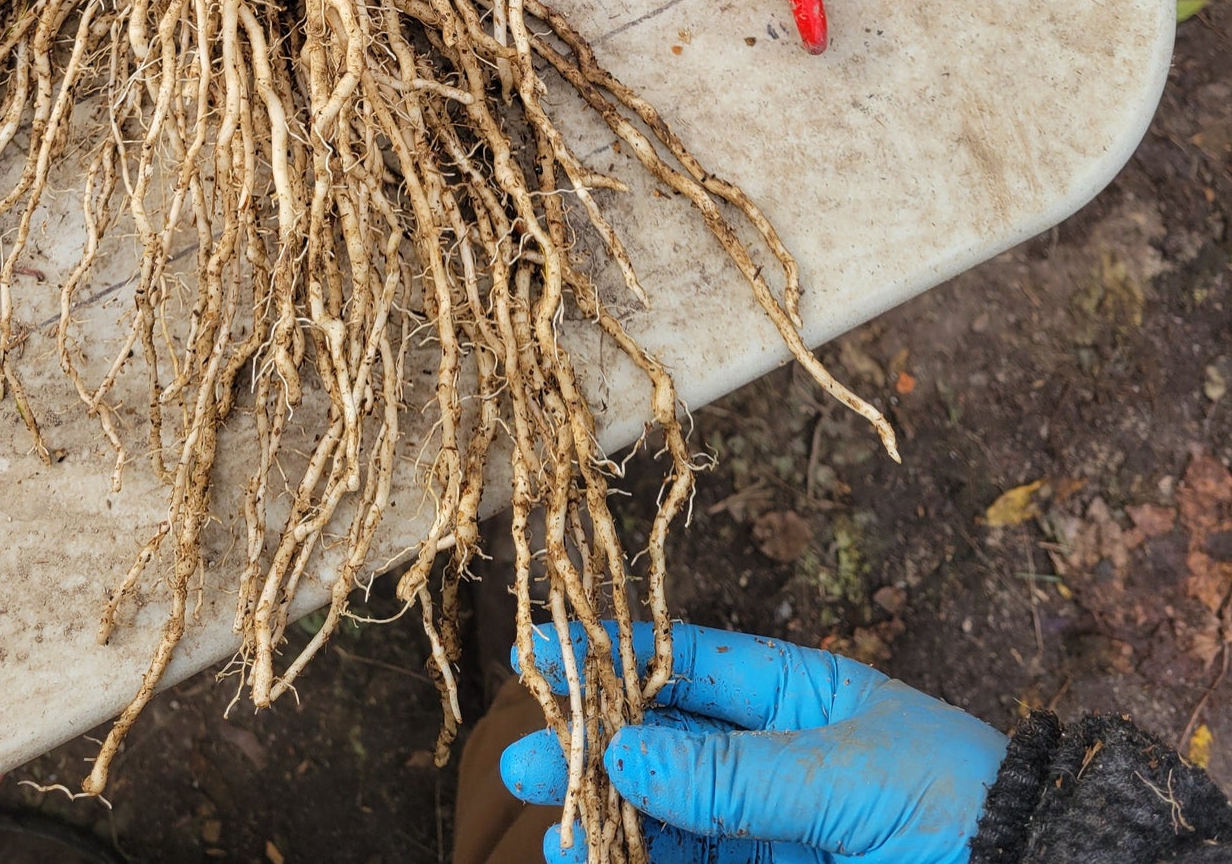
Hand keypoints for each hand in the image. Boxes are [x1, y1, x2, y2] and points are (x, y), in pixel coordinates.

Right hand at [501, 621, 1007, 863]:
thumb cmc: (964, 808)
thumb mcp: (851, 775)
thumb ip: (737, 775)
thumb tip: (625, 755)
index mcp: (800, 692)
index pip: (689, 662)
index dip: (615, 652)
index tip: (542, 648)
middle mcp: (776, 753)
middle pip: (666, 743)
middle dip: (594, 746)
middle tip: (525, 762)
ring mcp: (775, 823)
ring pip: (671, 813)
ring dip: (611, 818)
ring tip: (557, 829)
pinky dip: (647, 861)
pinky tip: (604, 860)